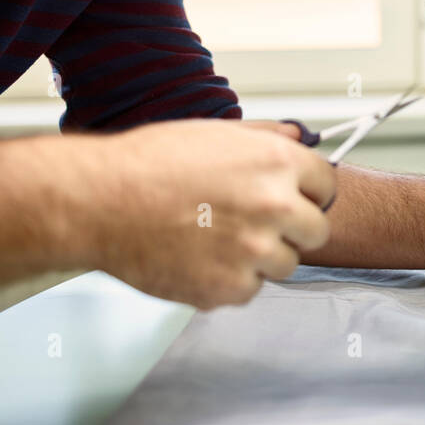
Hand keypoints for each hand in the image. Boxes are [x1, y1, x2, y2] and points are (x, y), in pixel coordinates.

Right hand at [77, 119, 335, 308]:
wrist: (97, 201)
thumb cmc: (148, 163)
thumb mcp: (215, 133)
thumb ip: (265, 138)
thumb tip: (297, 137)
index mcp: (276, 163)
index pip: (327, 185)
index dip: (308, 192)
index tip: (294, 199)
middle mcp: (274, 206)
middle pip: (317, 231)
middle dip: (293, 229)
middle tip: (258, 226)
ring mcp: (254, 251)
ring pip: (285, 265)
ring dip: (261, 258)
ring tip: (219, 241)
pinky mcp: (229, 288)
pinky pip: (249, 291)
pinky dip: (229, 282)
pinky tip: (199, 259)